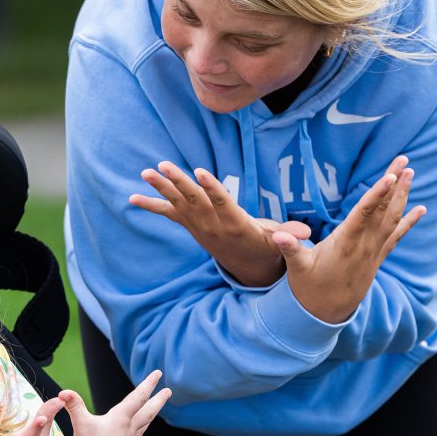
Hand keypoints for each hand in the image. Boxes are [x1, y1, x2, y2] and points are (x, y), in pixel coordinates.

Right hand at [62, 371, 171, 435]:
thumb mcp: (81, 424)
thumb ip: (73, 405)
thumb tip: (63, 392)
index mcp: (121, 418)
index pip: (138, 397)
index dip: (148, 384)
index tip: (158, 373)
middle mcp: (128, 428)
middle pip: (148, 411)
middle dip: (158, 399)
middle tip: (169, 391)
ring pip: (144, 423)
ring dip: (152, 413)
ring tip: (158, 407)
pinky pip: (136, 433)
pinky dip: (141, 427)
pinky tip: (139, 428)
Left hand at [130, 162, 309, 286]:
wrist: (247, 268)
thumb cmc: (266, 246)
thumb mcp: (279, 242)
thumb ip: (289, 236)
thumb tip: (305, 235)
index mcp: (236, 225)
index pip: (223, 204)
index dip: (212, 189)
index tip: (201, 173)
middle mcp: (213, 226)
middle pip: (194, 201)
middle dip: (179, 183)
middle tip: (162, 166)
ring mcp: (199, 227)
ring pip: (179, 204)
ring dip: (161, 188)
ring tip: (146, 172)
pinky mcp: (190, 226)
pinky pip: (169, 214)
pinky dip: (151, 205)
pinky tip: (131, 198)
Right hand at [271, 156, 425, 323]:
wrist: (326, 314)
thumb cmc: (308, 288)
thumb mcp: (296, 268)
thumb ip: (290, 249)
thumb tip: (279, 236)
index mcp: (346, 244)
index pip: (365, 214)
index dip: (377, 194)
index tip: (390, 176)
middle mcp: (364, 246)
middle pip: (383, 210)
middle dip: (395, 184)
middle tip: (404, 159)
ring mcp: (373, 251)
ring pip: (393, 219)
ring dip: (403, 196)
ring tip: (411, 173)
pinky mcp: (376, 257)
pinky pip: (397, 235)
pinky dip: (409, 221)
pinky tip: (420, 209)